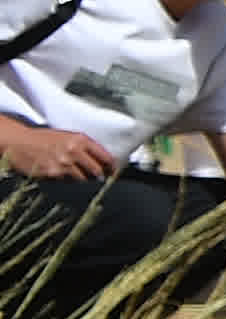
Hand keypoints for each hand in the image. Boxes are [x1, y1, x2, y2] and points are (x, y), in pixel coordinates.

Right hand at [0, 118, 117, 182]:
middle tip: (100, 179)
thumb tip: (104, 161)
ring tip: (77, 175)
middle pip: (97, 171)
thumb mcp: (67, 136)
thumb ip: (85, 146)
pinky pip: (67, 182)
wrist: (19, 142)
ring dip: (83, 180)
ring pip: (83, 179)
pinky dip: (67, 181)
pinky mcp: (53, 174)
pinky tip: (61, 175)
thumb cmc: (44, 139)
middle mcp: (74, 151)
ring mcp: (64, 164)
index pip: (105, 157)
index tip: (114, 171)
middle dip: (100, 176)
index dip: (112, 166)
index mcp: (80, 139)